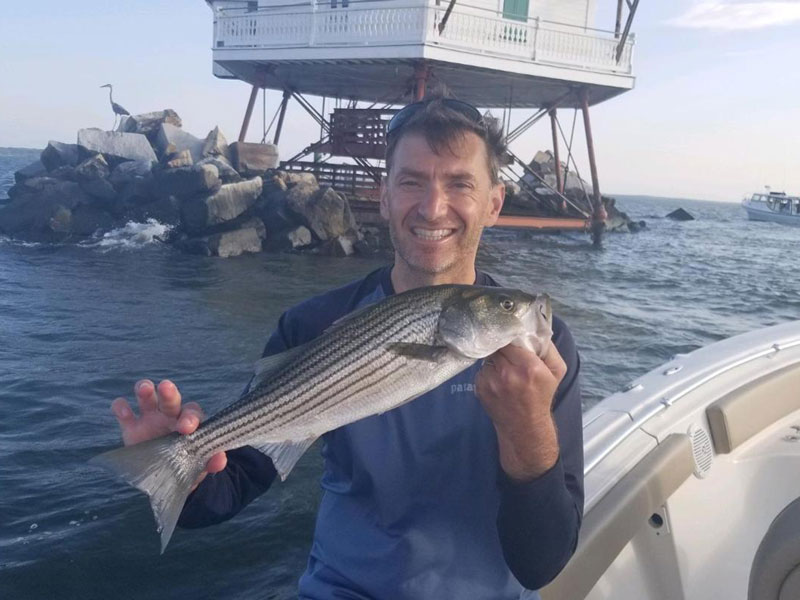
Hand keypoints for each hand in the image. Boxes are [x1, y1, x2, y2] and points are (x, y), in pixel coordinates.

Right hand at [111, 379, 226, 489]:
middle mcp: (169, 415)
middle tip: (166, 387)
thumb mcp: (200, 464)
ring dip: (145, 390)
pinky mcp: (131, 427)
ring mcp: (149, 419)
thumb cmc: (187, 463)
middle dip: (169, 393)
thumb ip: (212, 461)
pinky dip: (121, 407)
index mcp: (188, 421)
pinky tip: (122, 409)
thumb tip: (220, 460)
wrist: (166, 476)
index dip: (190, 417)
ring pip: (147, 398)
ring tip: (144, 388)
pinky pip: (124, 413)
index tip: (187, 427)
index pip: (192, 412)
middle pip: (171, 399)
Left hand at [475, 342, 566, 480]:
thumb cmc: (541, 396)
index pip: (512, 339)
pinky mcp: (480, 388)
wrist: (524, 426)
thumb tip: (535, 328)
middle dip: (502, 347)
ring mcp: (492, 382)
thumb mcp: (556, 371)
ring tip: (504, 369)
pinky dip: (488, 371)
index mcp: (529, 368)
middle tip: (508, 353)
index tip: (512, 337)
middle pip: (498, 346)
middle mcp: (508, 374)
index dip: (511, 337)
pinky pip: (482, 369)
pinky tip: (498, 380)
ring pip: (489, 357)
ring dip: (495, 360)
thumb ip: (548, 347)